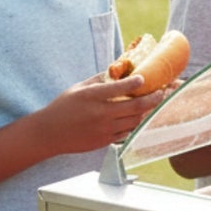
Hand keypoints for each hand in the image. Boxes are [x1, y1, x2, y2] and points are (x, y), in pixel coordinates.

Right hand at [29, 73, 164, 155]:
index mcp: (91, 97)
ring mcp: (103, 129)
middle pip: (134, 107)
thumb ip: (99, 79)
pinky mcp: (105, 141)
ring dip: (147, 112)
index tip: (144, 78)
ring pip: (134, 121)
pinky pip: (127, 132)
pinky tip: (140, 117)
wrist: (48, 134)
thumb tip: (119, 69)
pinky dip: (135, 124)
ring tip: (154, 104)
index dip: (135, 83)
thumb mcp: (78, 88)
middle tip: (161, 93)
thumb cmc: (63, 107)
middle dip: (152, 99)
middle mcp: (99, 114)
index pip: (118, 88)